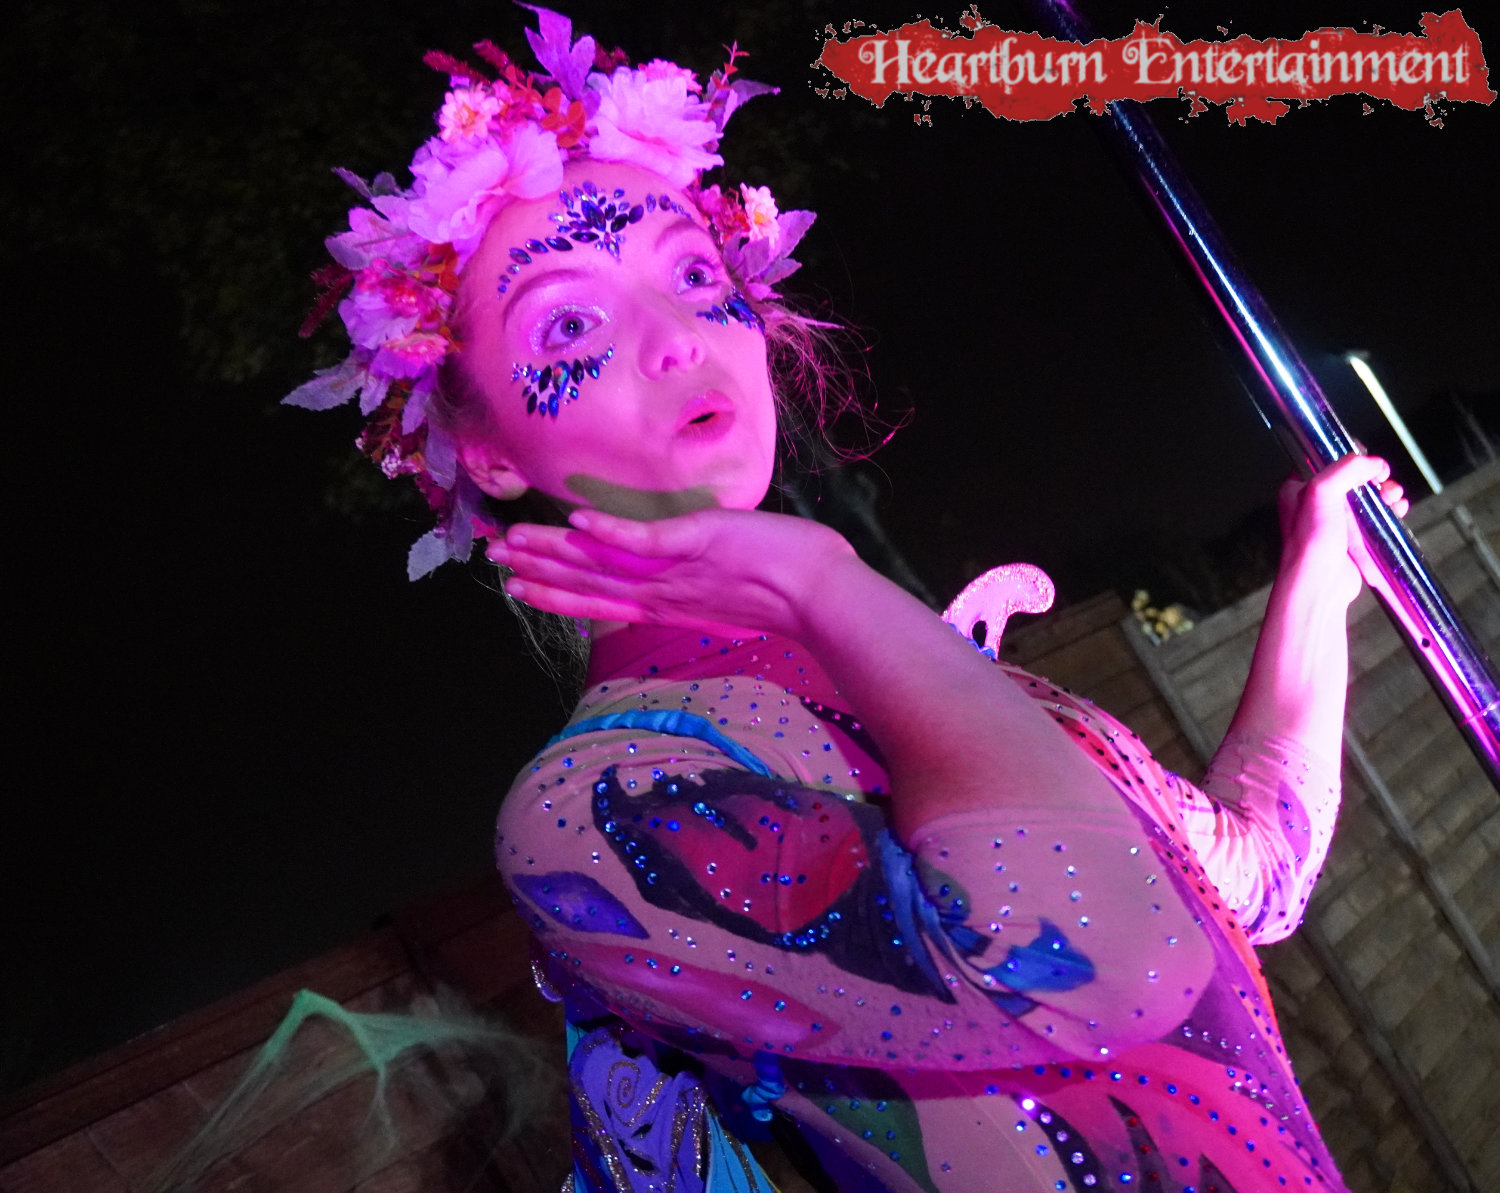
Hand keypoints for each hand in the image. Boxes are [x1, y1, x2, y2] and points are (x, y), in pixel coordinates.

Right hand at [484, 506, 856, 637]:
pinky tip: (573, 523)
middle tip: (493, 562)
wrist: (822, 594)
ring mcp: (676, 572)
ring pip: (602, 564)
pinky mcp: (695, 547)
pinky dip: (607, 533)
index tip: (519, 585)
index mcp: (667, 602)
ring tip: (511, 546)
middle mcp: (662, 592)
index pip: (600, 599)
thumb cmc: (786, 582)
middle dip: (538, 572)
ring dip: (555, 554)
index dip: (557, 593)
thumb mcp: (728, 581)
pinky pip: (642, 541)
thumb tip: (676, 551)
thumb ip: (694, 570)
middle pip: (588, 583)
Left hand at [1277, 453, 1408, 605]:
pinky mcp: (1351, 538)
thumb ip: (1346, 469)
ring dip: (1385, 494)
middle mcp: (1315, 503)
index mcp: (1299, 489)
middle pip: (1352, 478)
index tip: (1368, 461)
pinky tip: (1397, 510)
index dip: (1351, 457)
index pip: (1327, 459)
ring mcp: (1334, 521)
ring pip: (1367, 498)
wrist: (1319, 584)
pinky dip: (1389, 512)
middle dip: (1375, 478)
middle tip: (1384, 483)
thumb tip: (1371, 463)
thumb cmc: (1311, 544)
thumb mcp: (1322, 493)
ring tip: (1393, 498)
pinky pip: (1374, 518)